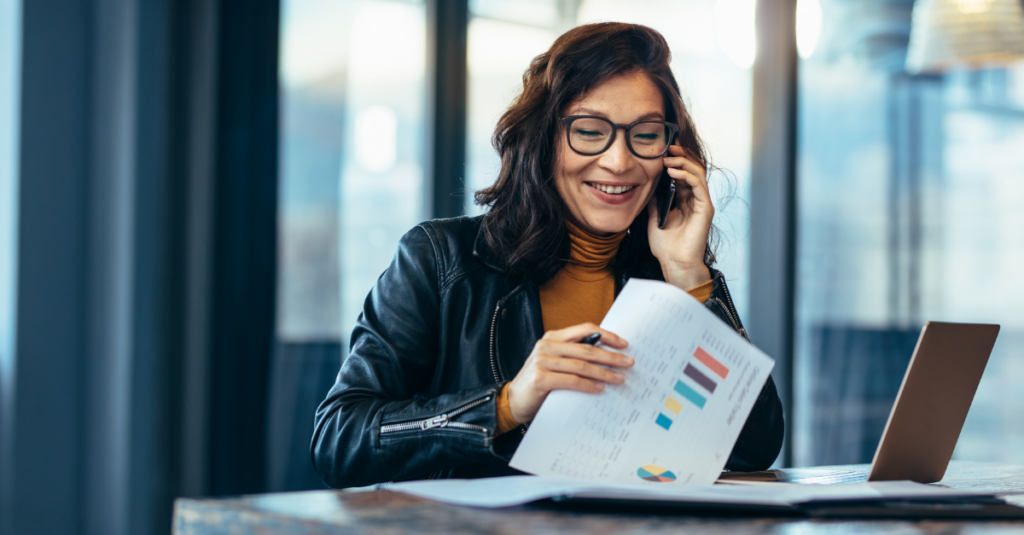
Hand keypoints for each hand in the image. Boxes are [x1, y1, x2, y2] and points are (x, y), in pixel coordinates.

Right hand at [506, 323, 631, 423]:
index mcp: (552, 337)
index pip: (585, 329)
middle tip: (628, 362)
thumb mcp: (555, 362)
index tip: (623, 344)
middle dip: (611, 356)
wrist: (513, 400)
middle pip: (587, 348)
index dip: (606, 335)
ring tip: (619, 378)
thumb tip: (606, 356)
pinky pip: (572, 381)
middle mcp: (547, 346)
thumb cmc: (539, 382)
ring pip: (582, 365)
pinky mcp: (541, 378)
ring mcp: (542, 361)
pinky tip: (600, 389)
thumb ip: (573, 356)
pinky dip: (589, 385)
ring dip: (604, 372)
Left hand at [647, 144, 712, 289]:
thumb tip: (647, 187)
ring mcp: (701, 203)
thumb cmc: (665, 247)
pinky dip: (686, 175)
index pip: (682, 173)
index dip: (674, 161)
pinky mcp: (706, 208)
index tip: (662, 150)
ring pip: (697, 173)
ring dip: (683, 162)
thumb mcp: (654, 218)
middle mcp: (695, 199)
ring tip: (669, 157)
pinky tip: (673, 172)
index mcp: (684, 200)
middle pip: (692, 169)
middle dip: (681, 156)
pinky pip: (698, 185)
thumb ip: (654, 202)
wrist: (674, 263)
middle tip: (668, 146)